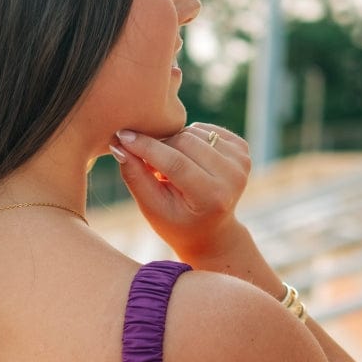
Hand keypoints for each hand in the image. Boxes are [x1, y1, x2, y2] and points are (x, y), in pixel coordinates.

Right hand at [109, 123, 250, 261]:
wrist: (212, 232)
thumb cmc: (176, 223)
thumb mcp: (151, 208)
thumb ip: (135, 176)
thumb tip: (119, 143)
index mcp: (212, 198)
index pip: (175, 163)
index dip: (146, 147)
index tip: (122, 136)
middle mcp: (233, 178)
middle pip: (185, 141)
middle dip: (160, 146)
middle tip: (147, 160)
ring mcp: (241, 162)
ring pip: (194, 132)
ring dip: (174, 143)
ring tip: (169, 166)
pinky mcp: (243, 149)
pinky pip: (205, 130)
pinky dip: (189, 139)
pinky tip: (186, 159)